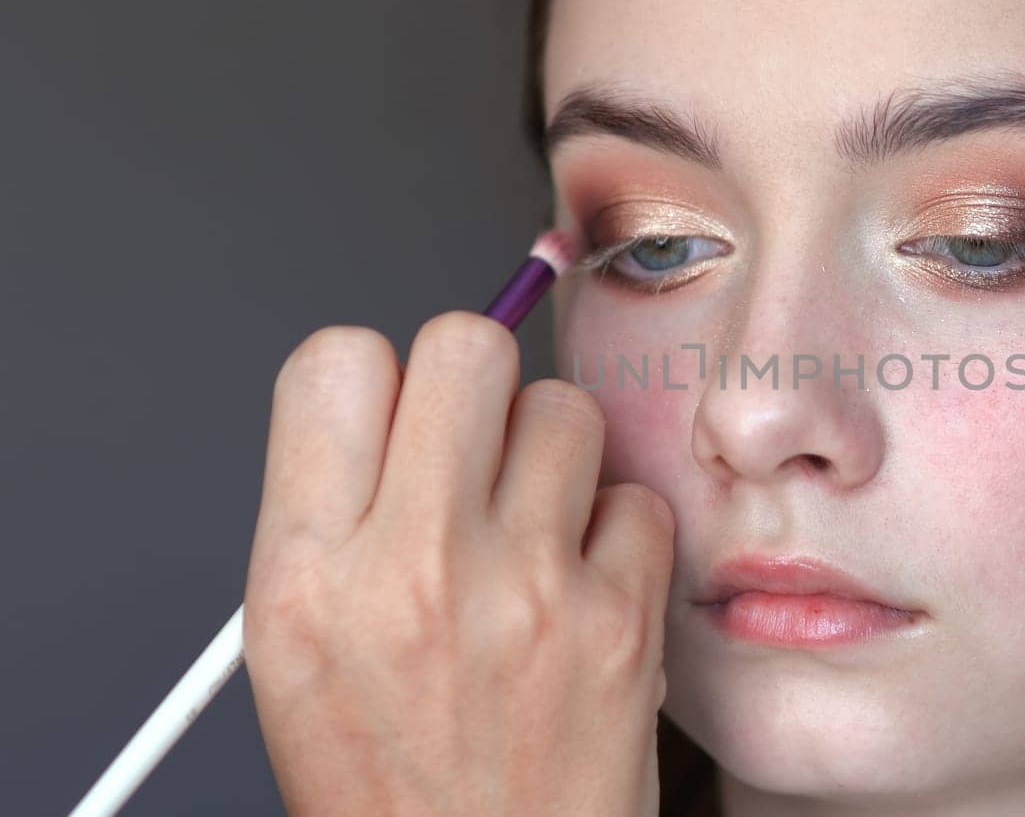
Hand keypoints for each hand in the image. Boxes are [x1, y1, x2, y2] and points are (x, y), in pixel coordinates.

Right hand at [243, 311, 674, 815]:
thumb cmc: (392, 782)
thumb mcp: (296, 651)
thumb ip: (334, 512)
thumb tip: (401, 399)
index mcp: (307, 576)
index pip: (335, 364)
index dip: (375, 376)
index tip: (396, 415)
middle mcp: (413, 570)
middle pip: (465, 345)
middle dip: (474, 382)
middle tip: (475, 448)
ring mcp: (527, 590)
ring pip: (564, 406)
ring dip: (551, 451)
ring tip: (532, 526)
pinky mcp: (620, 620)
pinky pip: (635, 496)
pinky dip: (615, 529)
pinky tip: (583, 584)